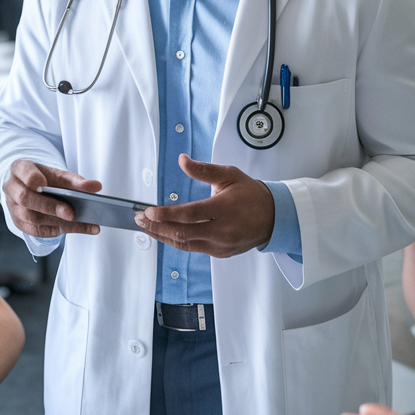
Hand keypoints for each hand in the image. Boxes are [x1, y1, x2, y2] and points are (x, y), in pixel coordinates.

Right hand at [3, 160, 102, 238]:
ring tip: (84, 223)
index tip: (43, 184)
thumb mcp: (58, 175)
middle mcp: (12, 188)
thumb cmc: (44, 179)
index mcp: (20, 169)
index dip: (31, 179)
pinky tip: (76, 228)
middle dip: (50, 206)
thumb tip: (96, 187)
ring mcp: (13, 207)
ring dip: (58, 222)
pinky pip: (36, 231)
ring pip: (31, 218)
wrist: (30, 188)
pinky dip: (58, 230)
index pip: (24, 172)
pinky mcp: (19, 223)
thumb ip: (76, 180)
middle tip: (71, 213)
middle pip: (26, 198)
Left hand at [133, 154, 273, 257]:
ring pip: (185, 244)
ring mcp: (221, 245)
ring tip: (146, 227)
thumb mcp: (229, 175)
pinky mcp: (220, 253)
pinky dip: (176, 241)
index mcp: (224, 209)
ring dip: (162, 236)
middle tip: (140, 219)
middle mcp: (222, 231)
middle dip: (156, 227)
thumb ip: (203, 170)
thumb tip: (182, 161)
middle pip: (182, 233)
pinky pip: (193, 248)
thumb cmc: (252, 195)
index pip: (189, 215)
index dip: (166, 214)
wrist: (274, 217)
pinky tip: (165, 233)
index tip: (148, 211)